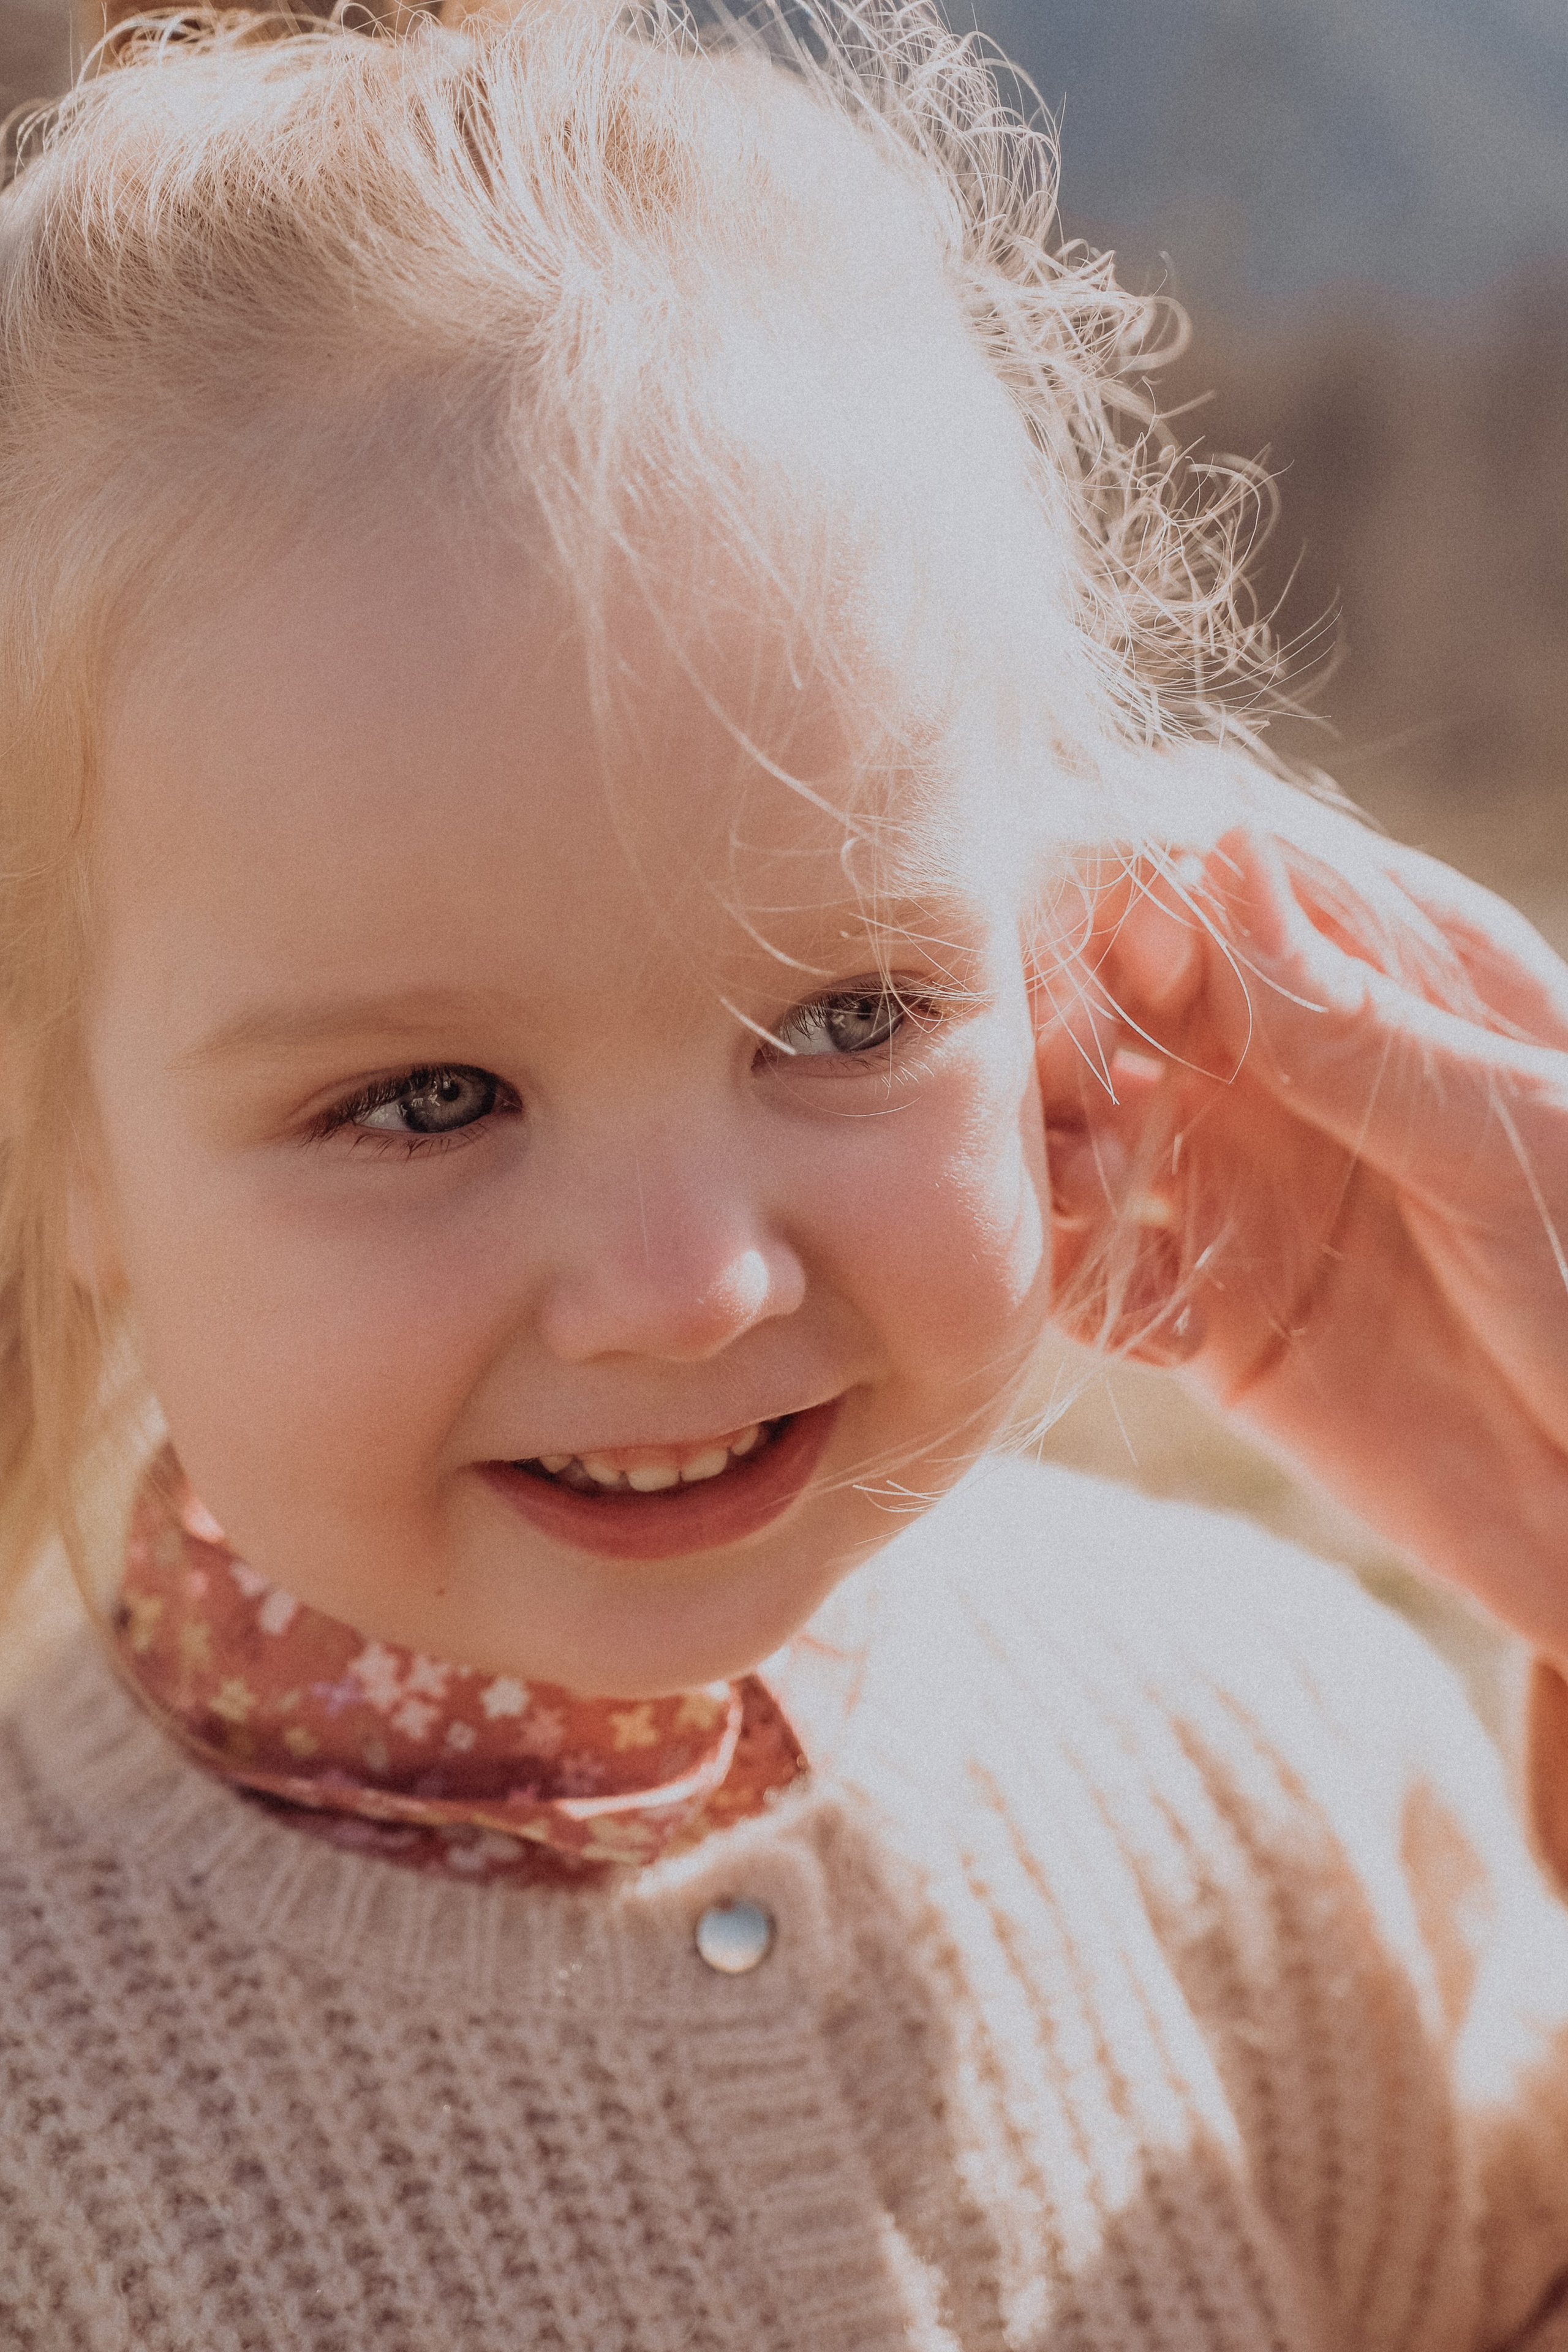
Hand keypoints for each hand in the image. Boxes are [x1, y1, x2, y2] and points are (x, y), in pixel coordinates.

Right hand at [1036, 820, 1567, 1662]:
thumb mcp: (1507, 1137)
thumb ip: (1351, 1023)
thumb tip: (1220, 849)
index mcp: (1383, 975)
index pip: (1208, 880)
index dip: (1121, 902)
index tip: (1090, 964)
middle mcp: (1288, 1066)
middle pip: (1110, 994)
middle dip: (1057, 1029)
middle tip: (1064, 1093)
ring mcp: (1240, 1186)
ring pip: (1076, 1129)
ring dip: (1050, 1153)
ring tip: (1090, 1196)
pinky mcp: (1207, 1317)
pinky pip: (1092, 1276)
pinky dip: (1079, 1286)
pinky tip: (1159, 1326)